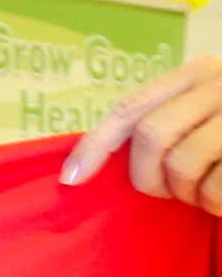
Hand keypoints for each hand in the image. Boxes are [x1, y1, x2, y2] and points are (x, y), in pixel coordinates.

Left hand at [63, 56, 221, 213]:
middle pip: (150, 134)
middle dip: (147, 177)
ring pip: (180, 164)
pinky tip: (221, 198)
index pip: (131, 106)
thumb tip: (94, 162)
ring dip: (187, 193)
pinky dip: (213, 203)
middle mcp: (217, 84)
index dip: (95, 143)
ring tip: (203, 191)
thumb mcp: (206, 114)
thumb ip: (167, 121)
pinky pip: (214, 188)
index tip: (71, 178)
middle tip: (167, 192)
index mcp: (198, 74)